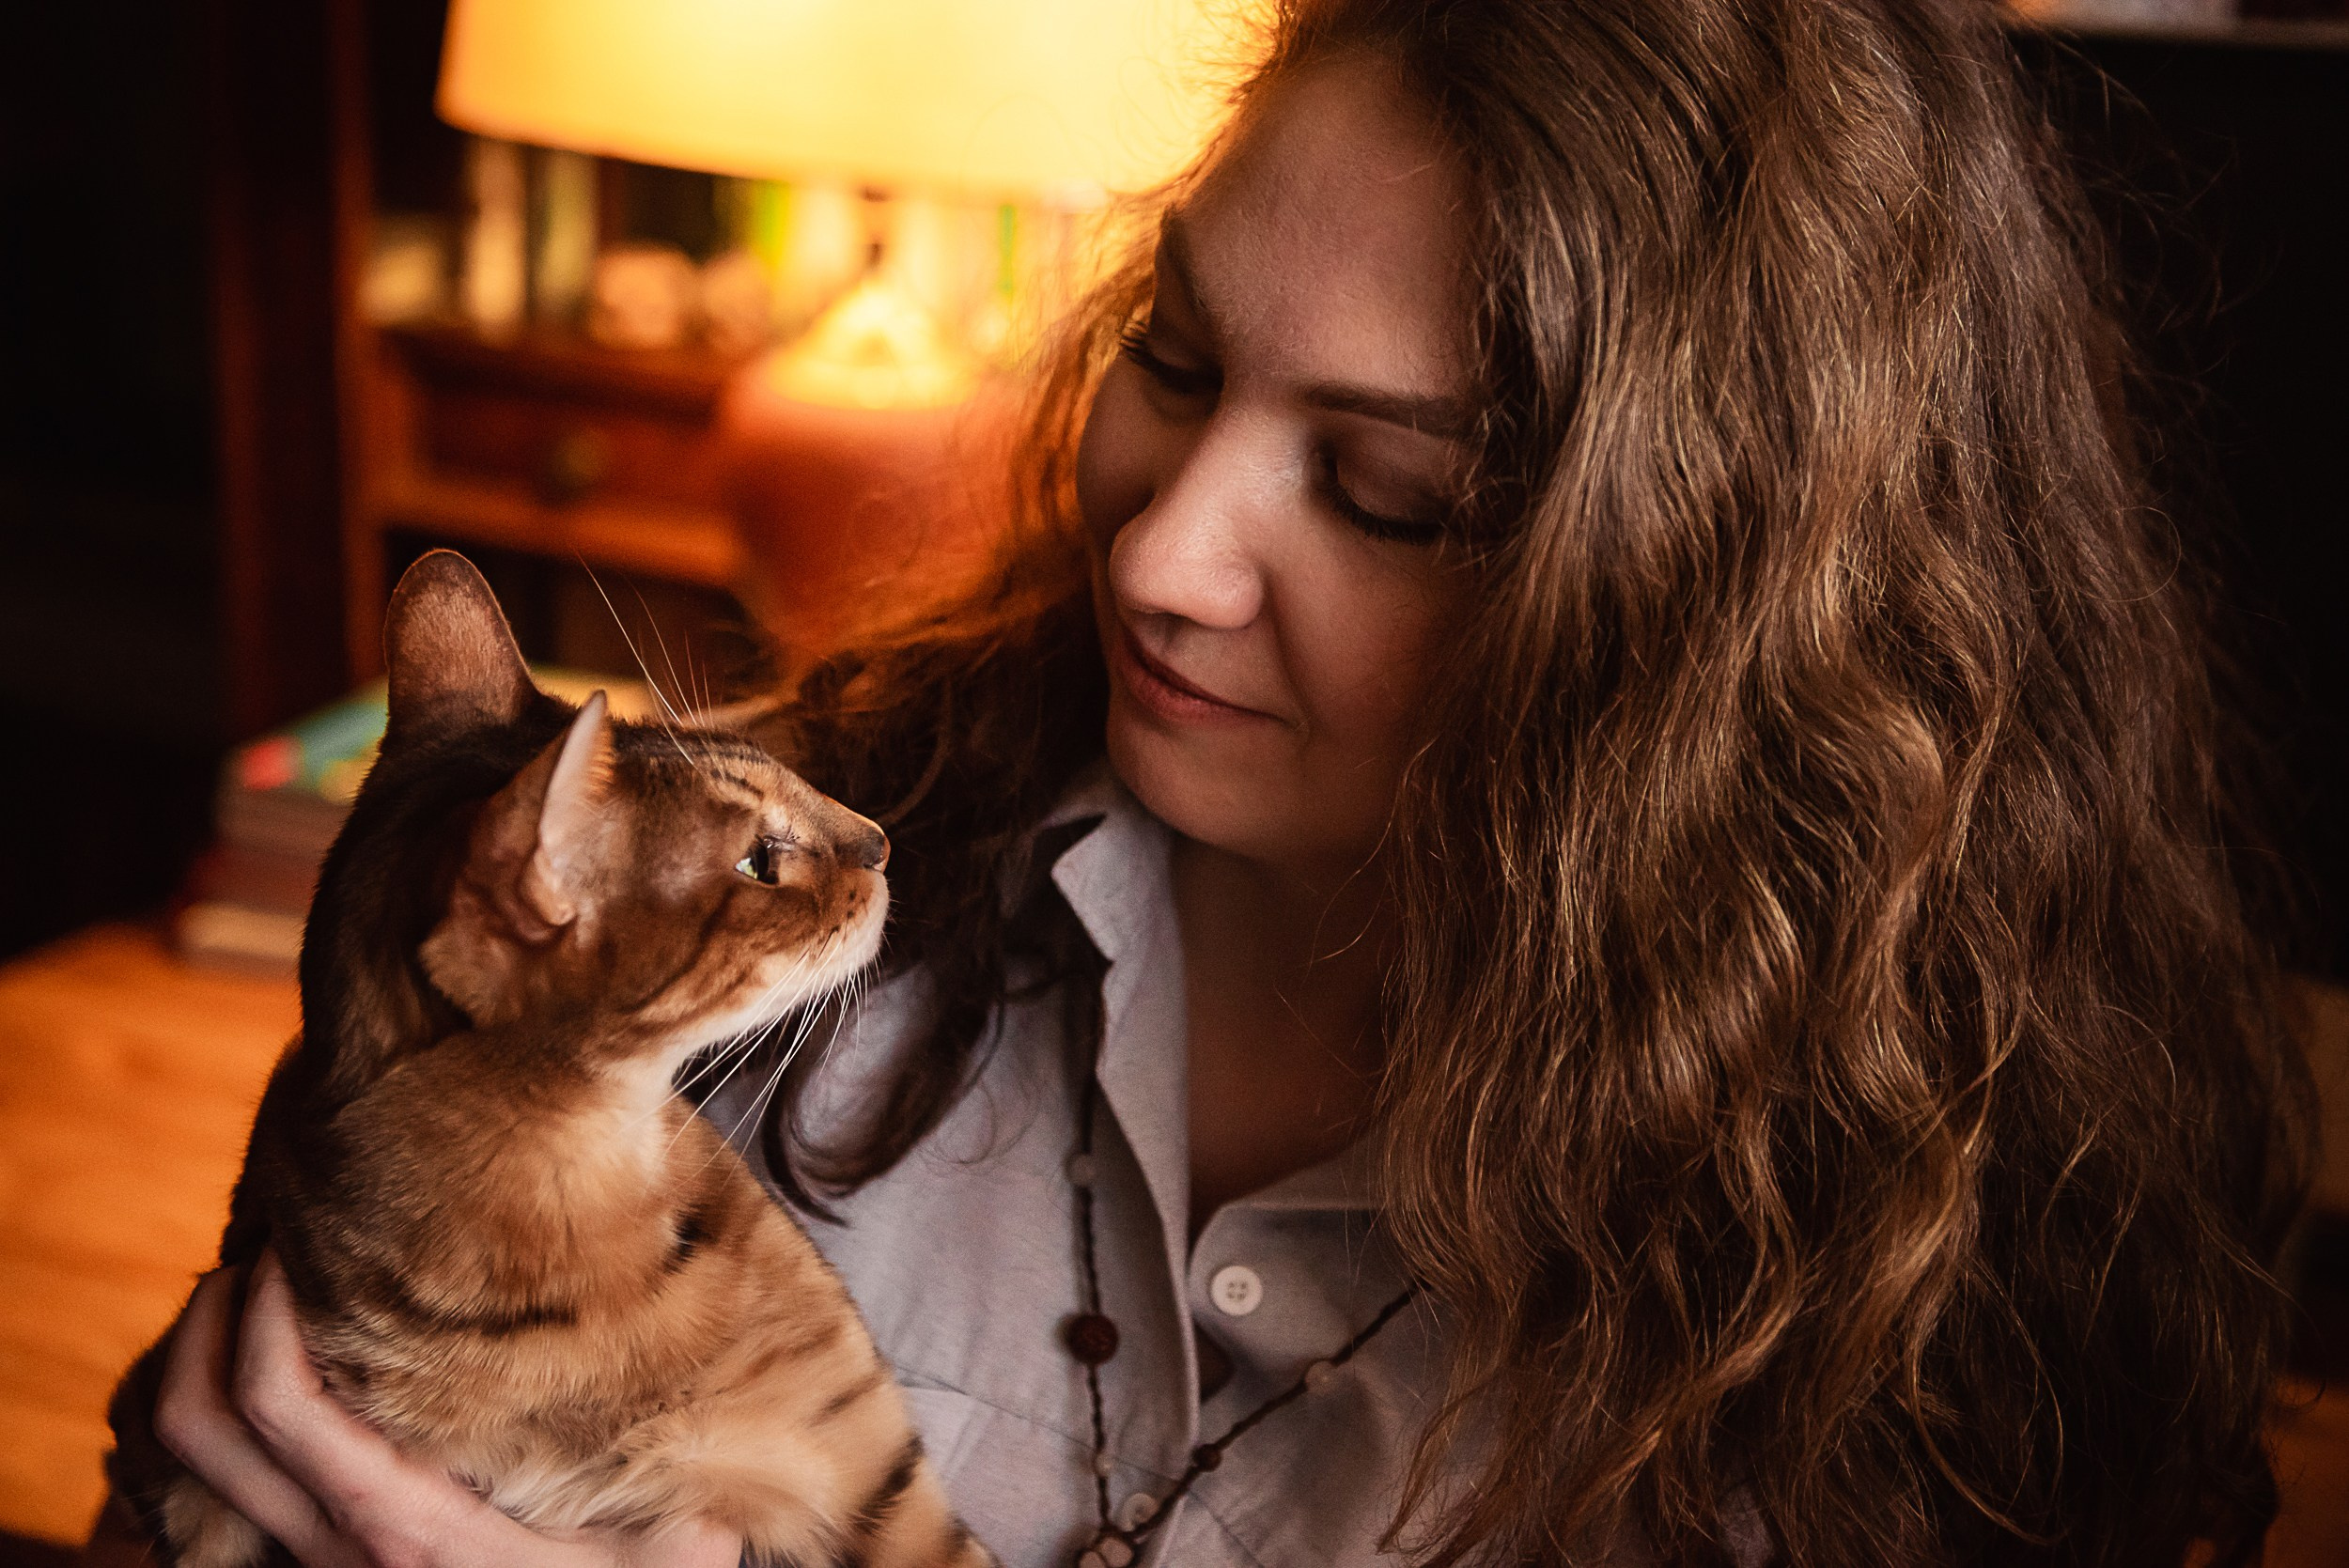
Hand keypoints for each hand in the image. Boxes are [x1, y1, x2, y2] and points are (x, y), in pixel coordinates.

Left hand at [153, 1248, 740, 1567]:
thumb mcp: (673, 1550)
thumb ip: (689, 1485)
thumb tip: (742, 1377)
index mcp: (404, 1531)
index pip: (279, 1404)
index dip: (263, 1310)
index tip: (302, 1236)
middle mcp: (329, 1552)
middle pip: (193, 1421)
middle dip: (210, 1315)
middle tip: (270, 1250)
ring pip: (177, 1456)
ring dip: (193, 1363)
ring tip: (255, 1297)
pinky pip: (203, 1490)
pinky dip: (210, 1421)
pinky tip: (267, 1374)